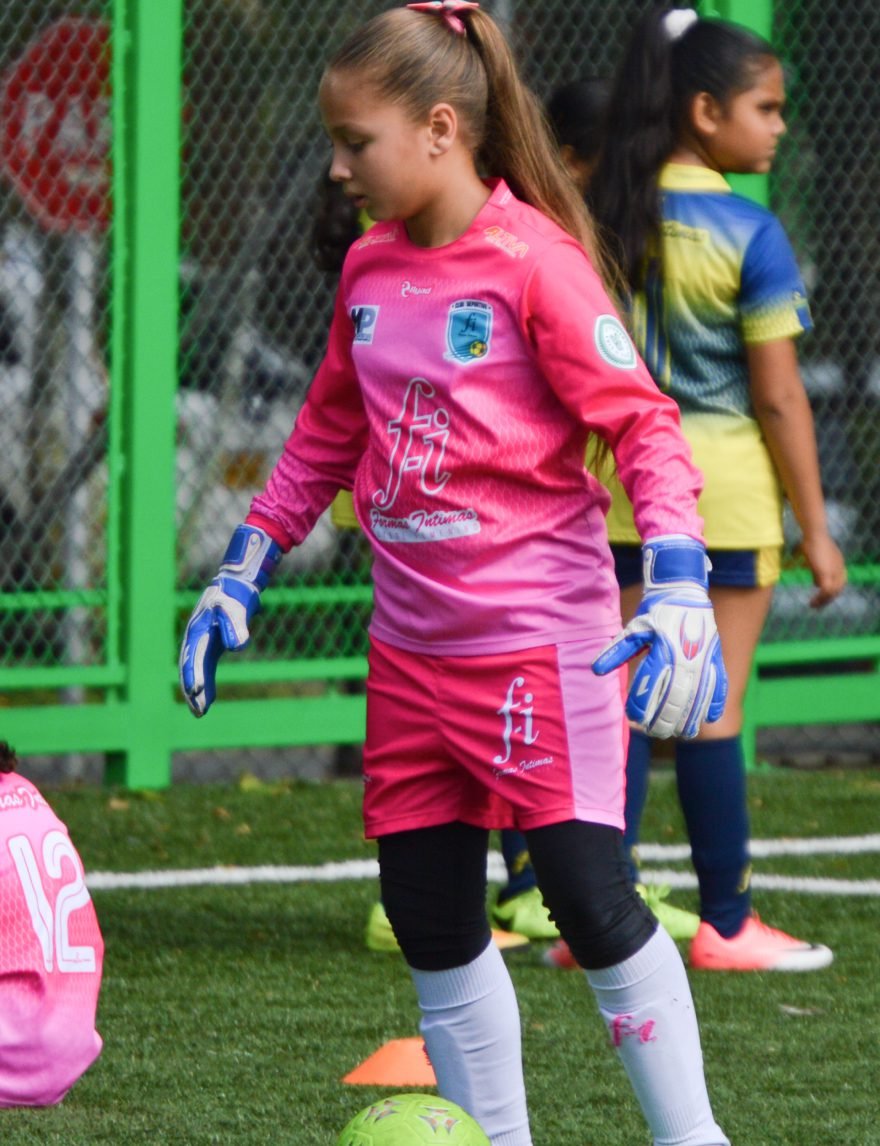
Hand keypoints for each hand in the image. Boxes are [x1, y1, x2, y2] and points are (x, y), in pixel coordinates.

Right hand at [179, 524, 281, 716]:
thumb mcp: (235, 608)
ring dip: (198, 691)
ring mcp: (202, 643)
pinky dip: (206, 682)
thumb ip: (236, 626)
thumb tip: (238, 647)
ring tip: (201, 713)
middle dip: (192, 689)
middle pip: (190, 668)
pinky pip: (205, 668)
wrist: (235, 585)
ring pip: (196, 671)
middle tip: (198, 711)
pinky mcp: (211, 646)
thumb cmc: (234, 596)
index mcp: (197, 630)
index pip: (193, 656)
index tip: (196, 690)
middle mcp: (195, 638)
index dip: (193, 674)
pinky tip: (210, 699)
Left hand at [592, 535, 727, 738]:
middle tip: (655, 731)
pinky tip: (707, 718)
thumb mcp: (634, 629)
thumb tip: (596, 670)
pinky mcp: (716, 660)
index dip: (641, 708)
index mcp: (662, 653)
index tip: (634, 718)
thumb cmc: (655, 612)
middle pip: (675, 701)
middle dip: (664, 721)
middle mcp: (685, 660)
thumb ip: (617, 651)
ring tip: (679, 732)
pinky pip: (719, 688)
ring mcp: (703, 662)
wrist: (685, 592)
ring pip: (697, 700)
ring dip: (688, 720)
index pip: (650, 690)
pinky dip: (714, 704)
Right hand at [797, 531, 846, 607]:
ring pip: (832, 592)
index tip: (823, 598)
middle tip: (818, 606)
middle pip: (838, 589)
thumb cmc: (812, 542)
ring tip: (813, 605)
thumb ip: (817, 571)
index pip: (839, 583)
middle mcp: (839, 570)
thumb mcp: (815, 559)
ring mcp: (834, 571)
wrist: (815, 534)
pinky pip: (825, 590)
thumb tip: (816, 584)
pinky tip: (812, 602)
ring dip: (823, 601)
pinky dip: (820, 598)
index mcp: (839, 565)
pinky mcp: (826, 573)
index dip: (832, 592)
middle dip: (828, 599)